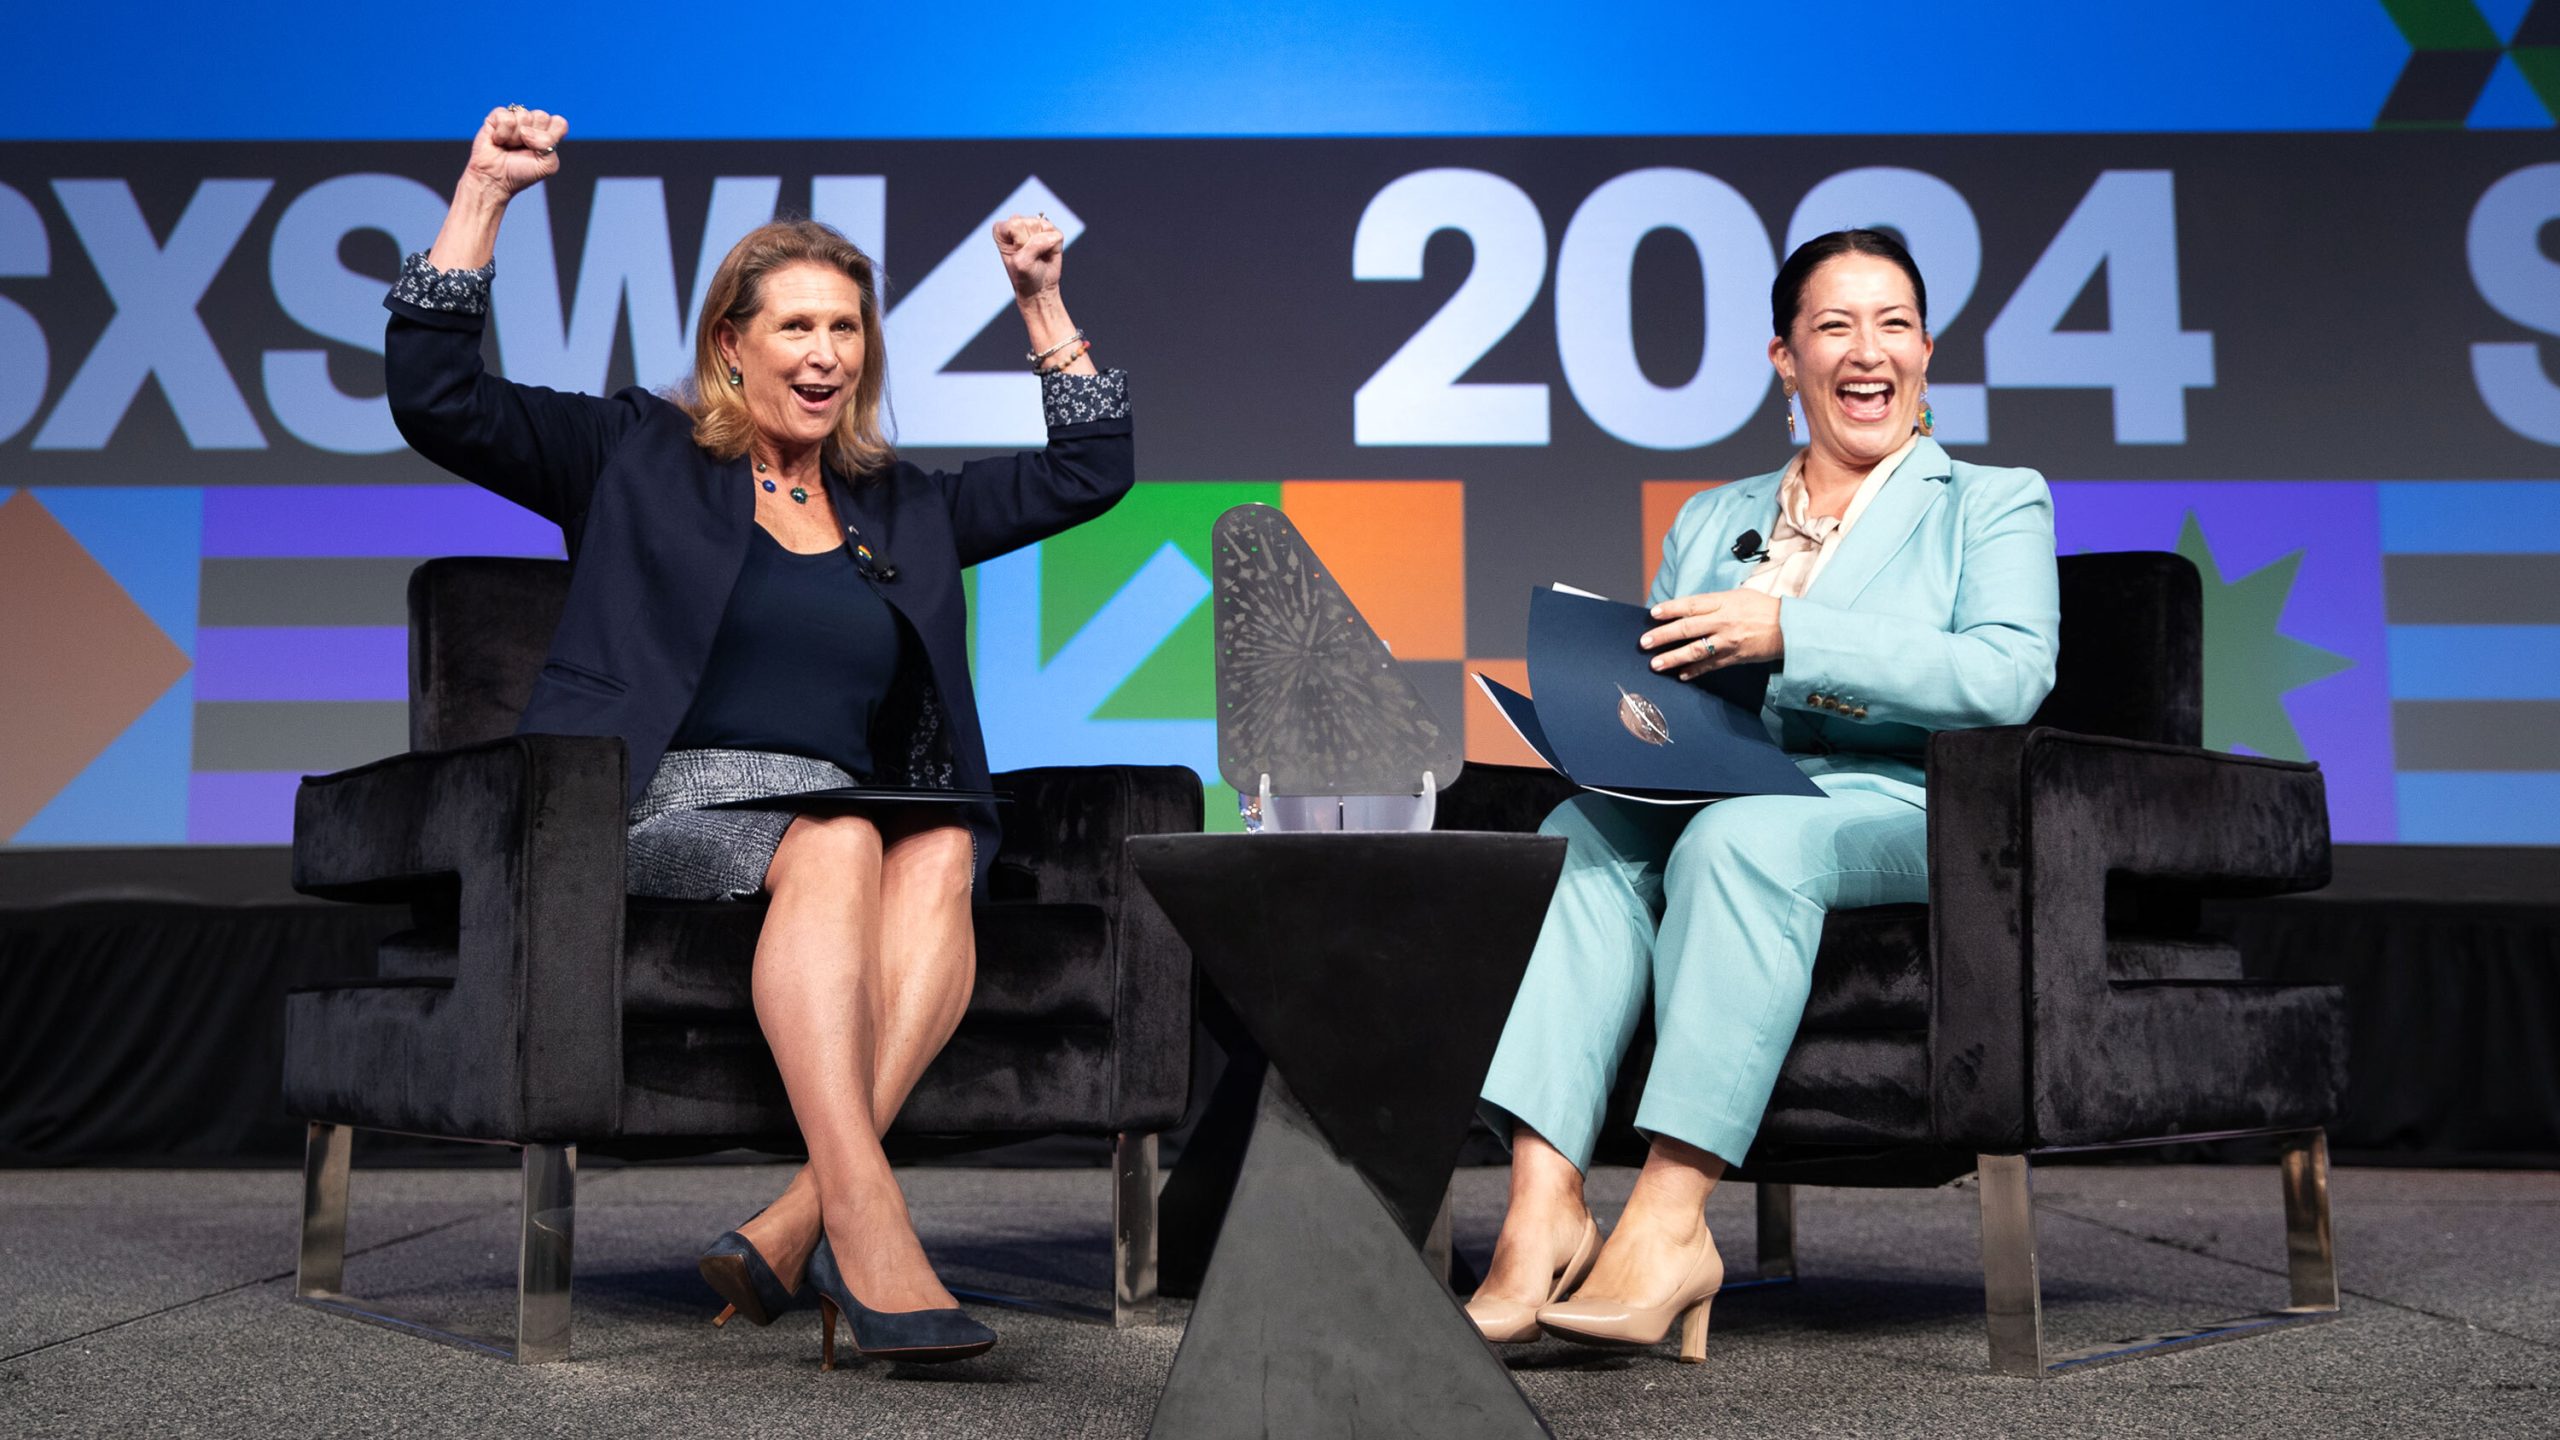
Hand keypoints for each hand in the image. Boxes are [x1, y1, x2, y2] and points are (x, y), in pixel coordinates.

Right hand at [465, 105, 568, 200]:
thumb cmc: (520, 174)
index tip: (541, 150)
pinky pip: (506, 117)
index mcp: (547, 135)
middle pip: (542, 116)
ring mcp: (515, 119)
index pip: (560, 122)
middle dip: (533, 136)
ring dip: (516, 137)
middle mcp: (532, 124)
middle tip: (524, 149)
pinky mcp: (497, 117)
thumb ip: (548, 144)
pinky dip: (502, 133)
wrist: (495, 179)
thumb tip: (526, 130)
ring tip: (510, 146)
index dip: (552, 135)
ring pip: (524, 116)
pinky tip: (499, 141)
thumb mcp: (547, 166)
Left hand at [992, 213, 1065, 298]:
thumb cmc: (1025, 276)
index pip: (1014, 225)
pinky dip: (1054, 247)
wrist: (1039, 288)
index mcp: (1002, 229)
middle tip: (1030, 256)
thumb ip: (1033, 246)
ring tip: (1038, 255)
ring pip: (1044, 226)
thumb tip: (1052, 236)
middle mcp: (1017, 223)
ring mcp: (1035, 225)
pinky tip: (1047, 253)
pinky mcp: (1051, 231)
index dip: (1020, 242)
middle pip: (1030, 223)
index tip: (1019, 255)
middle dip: (1032, 244)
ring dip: (1043, 245)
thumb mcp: (1022, 263)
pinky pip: (1056, 234)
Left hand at [1641, 589, 1783, 679]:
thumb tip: (1688, 608)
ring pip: (1696, 650)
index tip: (1653, 614)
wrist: (1789, 628)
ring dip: (1673, 658)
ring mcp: (1728, 641)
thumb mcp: (1738, 596)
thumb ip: (1713, 602)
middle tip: (1645, 642)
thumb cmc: (1763, 608)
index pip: (1692, 604)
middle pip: (1688, 628)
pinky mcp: (1734, 657)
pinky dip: (1695, 671)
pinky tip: (1681, 675)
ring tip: (1656, 664)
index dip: (1671, 609)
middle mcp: (1724, 621)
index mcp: (1724, 602)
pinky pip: (1710, 666)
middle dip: (1664, 636)